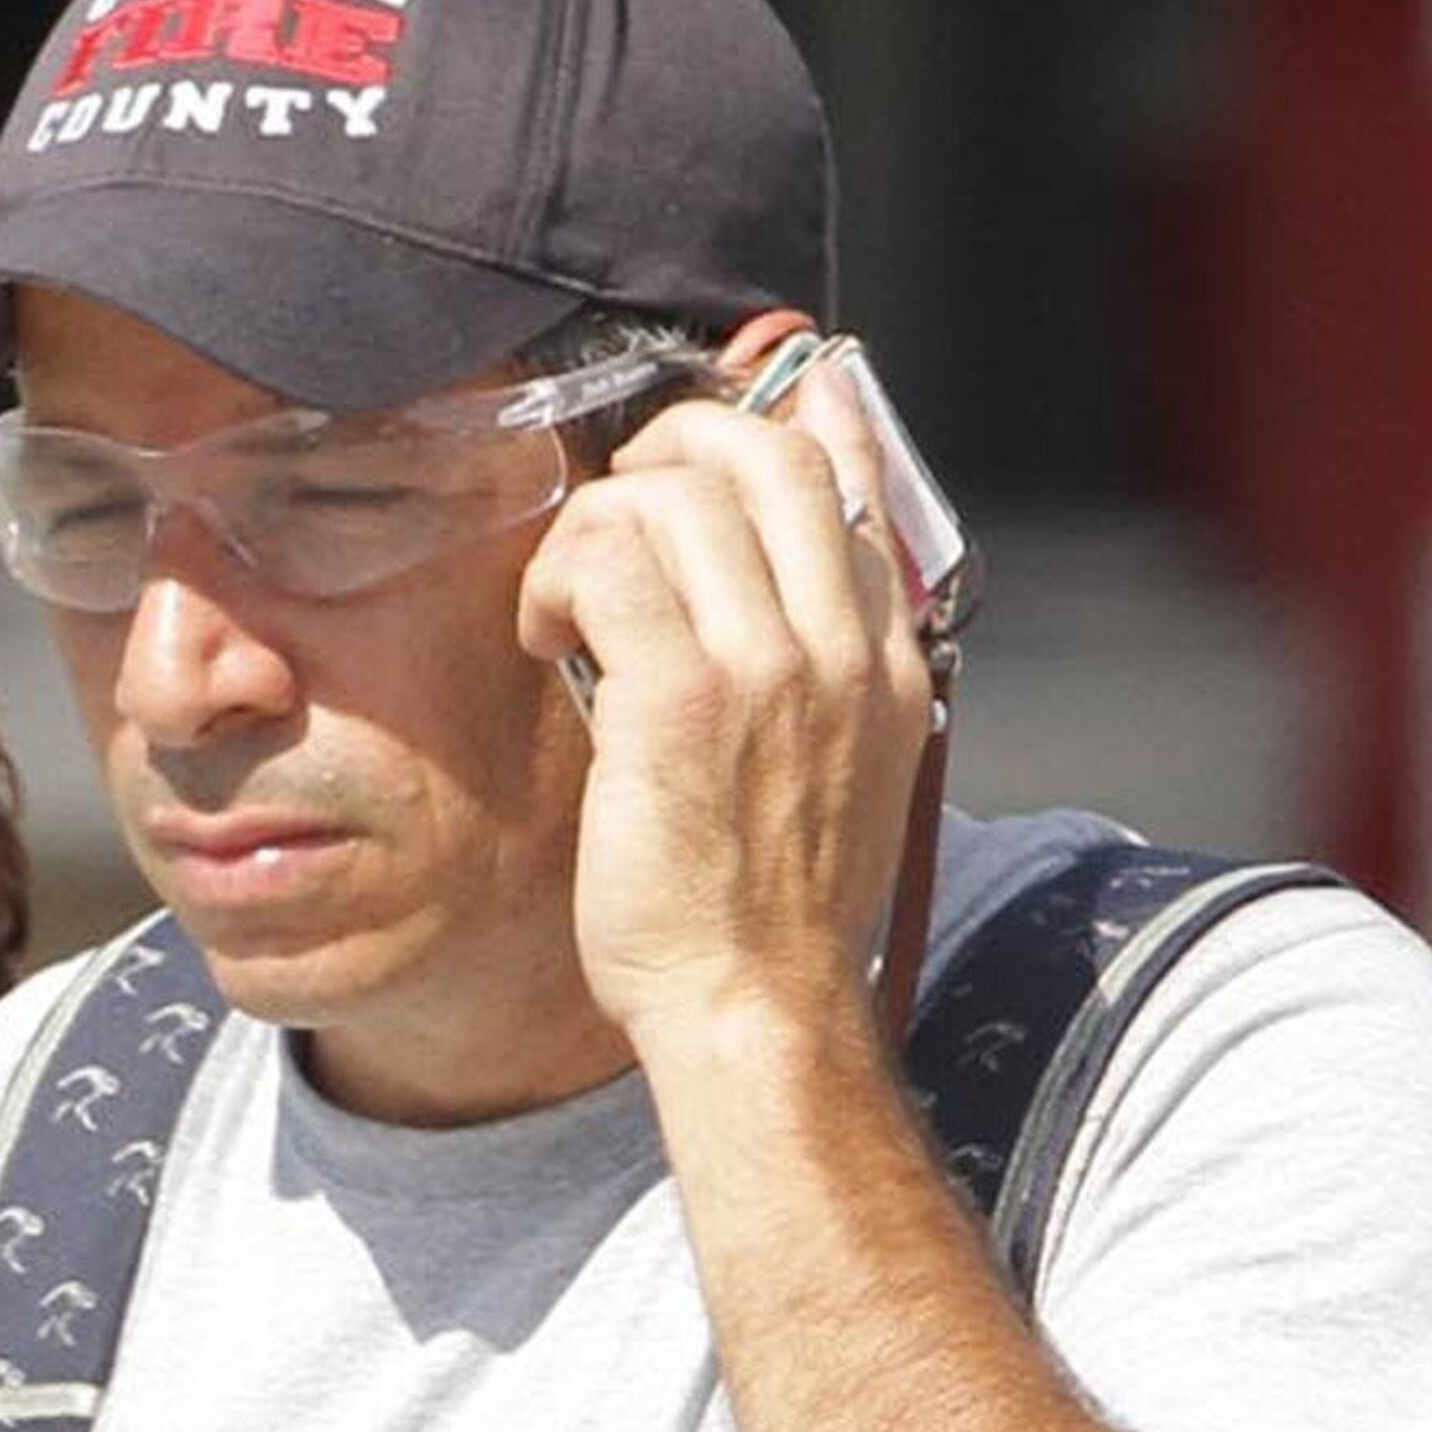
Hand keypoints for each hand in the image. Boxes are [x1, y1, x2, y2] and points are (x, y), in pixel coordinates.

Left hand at [516, 354, 931, 1061]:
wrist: (759, 1012)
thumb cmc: (773, 926)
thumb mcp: (844, 785)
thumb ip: (826, 682)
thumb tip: (775, 615)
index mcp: (886, 663)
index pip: (853, 482)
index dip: (788, 419)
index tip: (728, 424)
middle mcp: (840, 645)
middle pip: (766, 452)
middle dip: (673, 451)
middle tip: (616, 513)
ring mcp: (769, 663)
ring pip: (680, 492)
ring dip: (600, 525)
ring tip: (569, 603)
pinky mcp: (683, 694)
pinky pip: (612, 557)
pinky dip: (562, 575)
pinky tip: (546, 634)